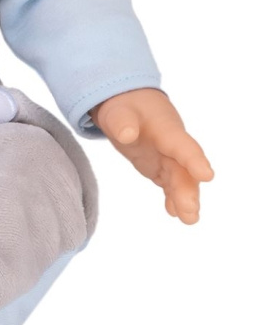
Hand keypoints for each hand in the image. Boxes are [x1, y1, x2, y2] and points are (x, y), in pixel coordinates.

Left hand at [91, 88, 212, 223]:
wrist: (130, 104)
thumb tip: (126, 134)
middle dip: (188, 190)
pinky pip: (169, 183)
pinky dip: (172, 197)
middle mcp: (173, 146)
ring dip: (184, 198)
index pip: (183, 145)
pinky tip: (173, 212)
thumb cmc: (125, 107)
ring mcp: (168, 158)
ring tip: (188, 219)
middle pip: (183, 170)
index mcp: (166, 129)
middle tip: (190, 212)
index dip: (194, 160)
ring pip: (179, 180)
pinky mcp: (161, 167)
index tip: (206, 176)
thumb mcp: (118, 111)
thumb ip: (122, 122)